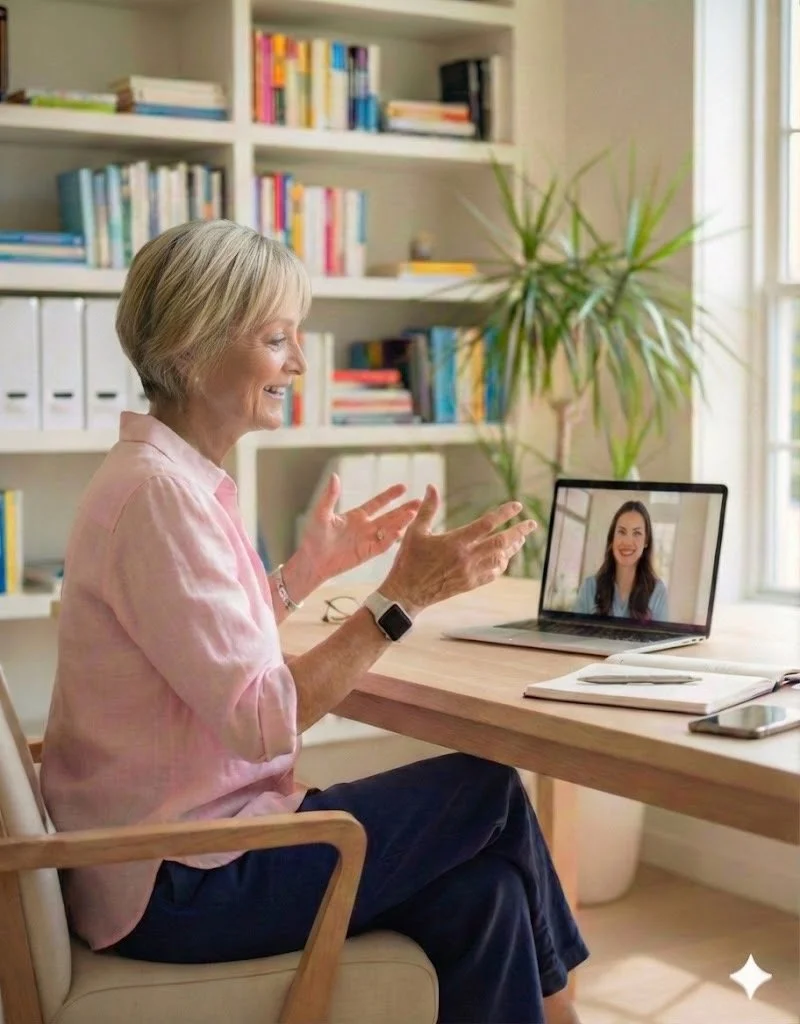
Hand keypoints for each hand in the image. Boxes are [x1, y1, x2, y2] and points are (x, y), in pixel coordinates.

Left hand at [297, 472, 420, 583]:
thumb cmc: (313, 537)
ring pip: (389, 529)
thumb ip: (330, 496)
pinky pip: (382, 545)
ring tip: (415, 514)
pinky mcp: (367, 553)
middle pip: (389, 516)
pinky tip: (401, 531)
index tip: (403, 487)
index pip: (377, 503)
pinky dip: (391, 538)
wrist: (311, 560)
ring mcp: (367, 540)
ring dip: (402, 522)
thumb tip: (334, 476)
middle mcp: (365, 527)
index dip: (390, 496)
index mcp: (356, 516)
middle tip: (421, 501)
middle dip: (405, 509)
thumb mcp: (321, 513)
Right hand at [380, 485, 536, 614]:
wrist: (406, 593)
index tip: (517, 506)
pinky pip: (493, 574)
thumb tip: (431, 486)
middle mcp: (466, 558)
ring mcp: (470, 573)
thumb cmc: (408, 561)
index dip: (504, 513)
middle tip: (532, 524)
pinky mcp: (469, 584)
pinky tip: (504, 558)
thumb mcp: (415, 532)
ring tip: (520, 538)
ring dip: (512, 548)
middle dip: (519, 532)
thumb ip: (427, 508)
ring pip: (500, 559)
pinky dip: (502, 564)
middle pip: (501, 543)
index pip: (486, 524)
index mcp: (454, 542)